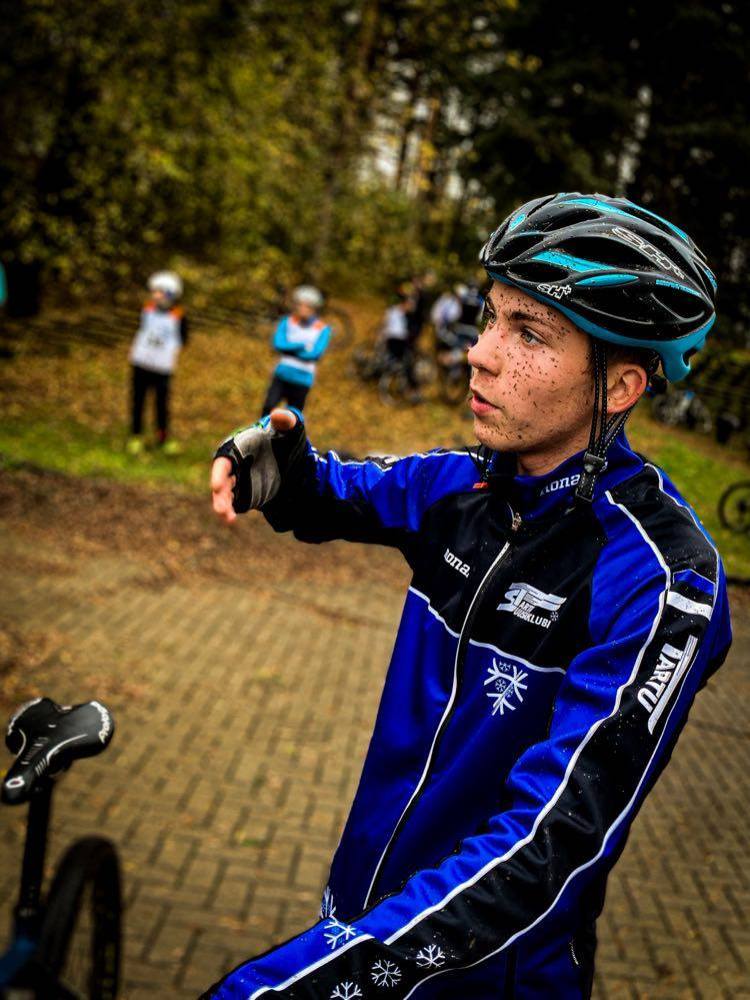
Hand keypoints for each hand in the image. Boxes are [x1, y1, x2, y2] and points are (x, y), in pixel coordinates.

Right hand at [211, 409, 300, 523]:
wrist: (293, 457)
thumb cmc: (285, 437)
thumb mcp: (290, 428)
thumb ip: (285, 421)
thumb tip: (278, 415)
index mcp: (239, 448)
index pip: (224, 460)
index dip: (219, 473)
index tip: (217, 485)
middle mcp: (235, 465)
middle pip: (221, 480)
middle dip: (219, 495)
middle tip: (221, 509)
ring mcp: (239, 480)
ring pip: (226, 494)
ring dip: (223, 505)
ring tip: (227, 519)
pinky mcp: (245, 492)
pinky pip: (235, 503)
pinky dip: (231, 511)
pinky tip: (231, 520)